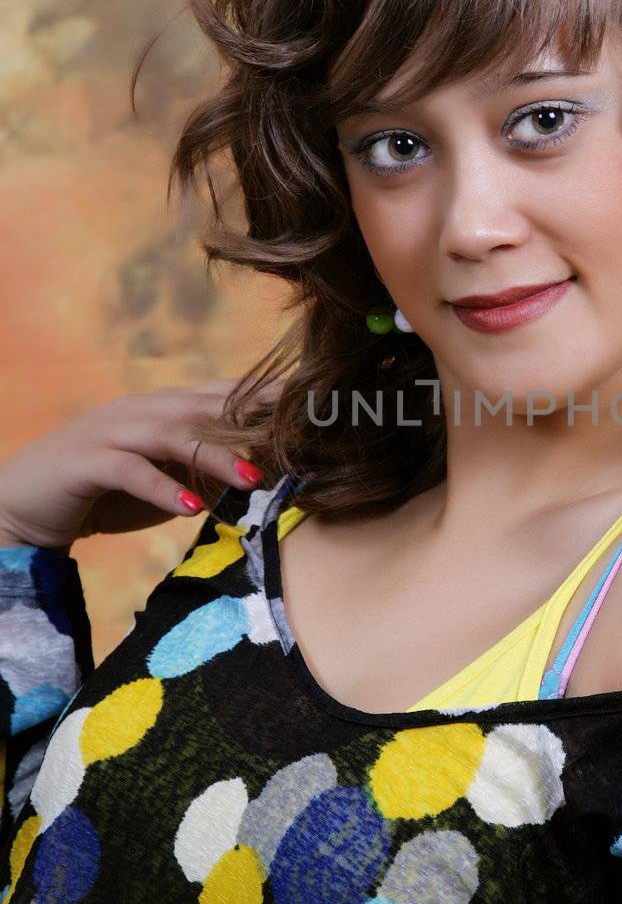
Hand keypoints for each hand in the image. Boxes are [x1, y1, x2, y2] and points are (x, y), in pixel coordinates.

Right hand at [0, 376, 283, 552]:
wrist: (24, 503)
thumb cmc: (105, 493)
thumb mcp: (166, 481)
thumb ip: (208, 474)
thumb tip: (264, 478)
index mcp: (164, 409)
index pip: (223, 396)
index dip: (266, 397)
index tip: (311, 405)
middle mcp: (141, 411)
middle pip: (205, 407)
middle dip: (252, 419)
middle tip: (297, 437)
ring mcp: (112, 432)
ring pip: (172, 434)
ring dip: (214, 455)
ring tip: (251, 479)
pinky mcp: (86, 462)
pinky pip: (129, 470)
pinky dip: (162, 487)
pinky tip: (189, 507)